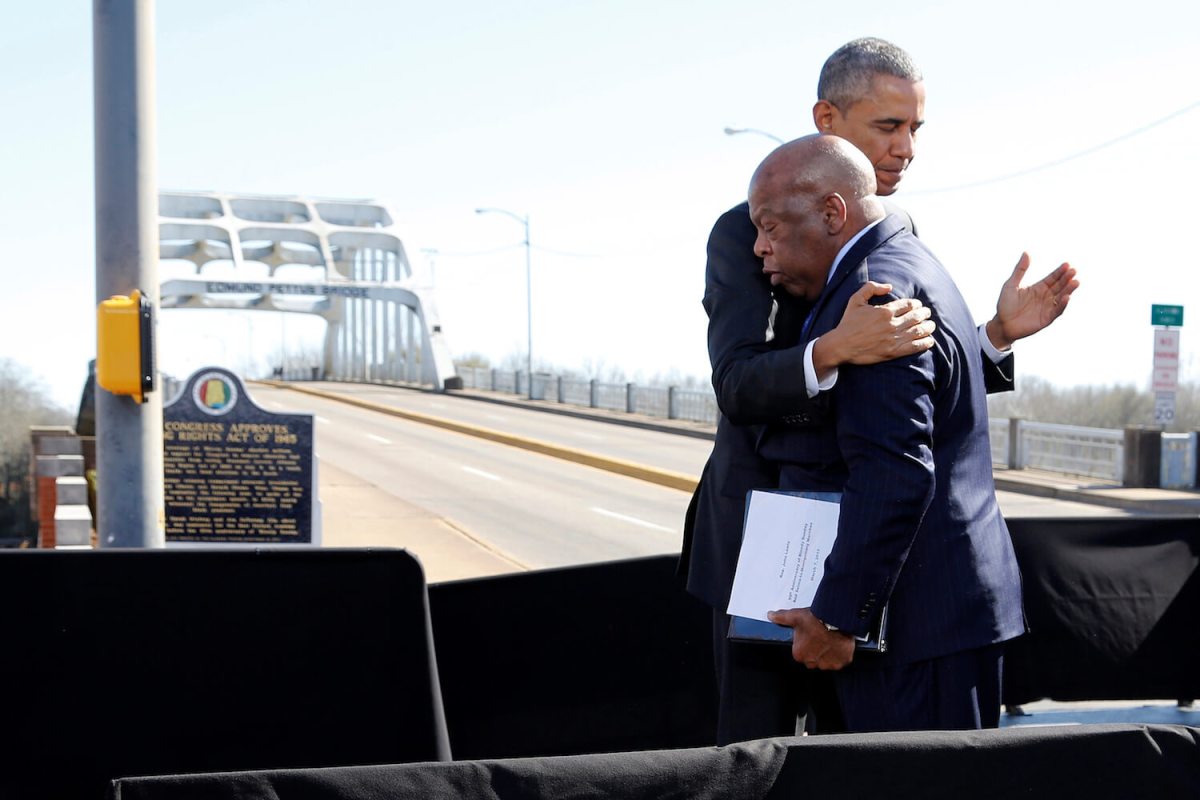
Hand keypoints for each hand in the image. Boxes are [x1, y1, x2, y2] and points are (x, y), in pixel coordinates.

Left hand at [767, 608, 854, 669]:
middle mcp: (813, 662)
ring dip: (829, 653)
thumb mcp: (795, 616)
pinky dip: (841, 654)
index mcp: (799, 654)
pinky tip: (839, 643)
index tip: (810, 638)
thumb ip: (782, 618)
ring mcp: (828, 664)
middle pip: (814, 659)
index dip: (806, 645)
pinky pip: (841, 660)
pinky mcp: (842, 662)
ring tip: (830, 640)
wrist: (835, 620)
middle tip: (821, 638)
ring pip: (827, 661)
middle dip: (817, 651)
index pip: (801, 653)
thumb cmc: (816, 620)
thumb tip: (771, 616)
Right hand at [812, 281, 936, 376]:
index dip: (916, 304)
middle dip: (925, 314)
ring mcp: (894, 339)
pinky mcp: (893, 352)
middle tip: (927, 314)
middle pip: (916, 317)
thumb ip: (871, 288)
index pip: (908, 305)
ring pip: (918, 331)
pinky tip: (929, 340)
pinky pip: (914, 346)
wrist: (841, 345)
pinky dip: (925, 343)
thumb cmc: (848, 323)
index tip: (918, 306)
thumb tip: (889, 287)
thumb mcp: (855, 300)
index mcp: (885, 311)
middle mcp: (892, 324)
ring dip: (928, 327)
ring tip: (931, 326)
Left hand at [986, 253, 1078, 350]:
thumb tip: (1026, 252)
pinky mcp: (1046, 319)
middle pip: (1059, 286)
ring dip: (1068, 290)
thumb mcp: (1011, 284)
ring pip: (1061, 297)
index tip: (1067, 264)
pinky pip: (1057, 311)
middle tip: (1073, 271)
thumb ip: (1020, 270)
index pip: (1052, 278)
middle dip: (1067, 279)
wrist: (1001, 324)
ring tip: (1075, 282)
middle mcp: (1045, 297)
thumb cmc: (1005, 304)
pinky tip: (1067, 297)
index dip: (1060, 271)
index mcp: (1038, 288)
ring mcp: (1047, 307)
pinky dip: (1062, 305)